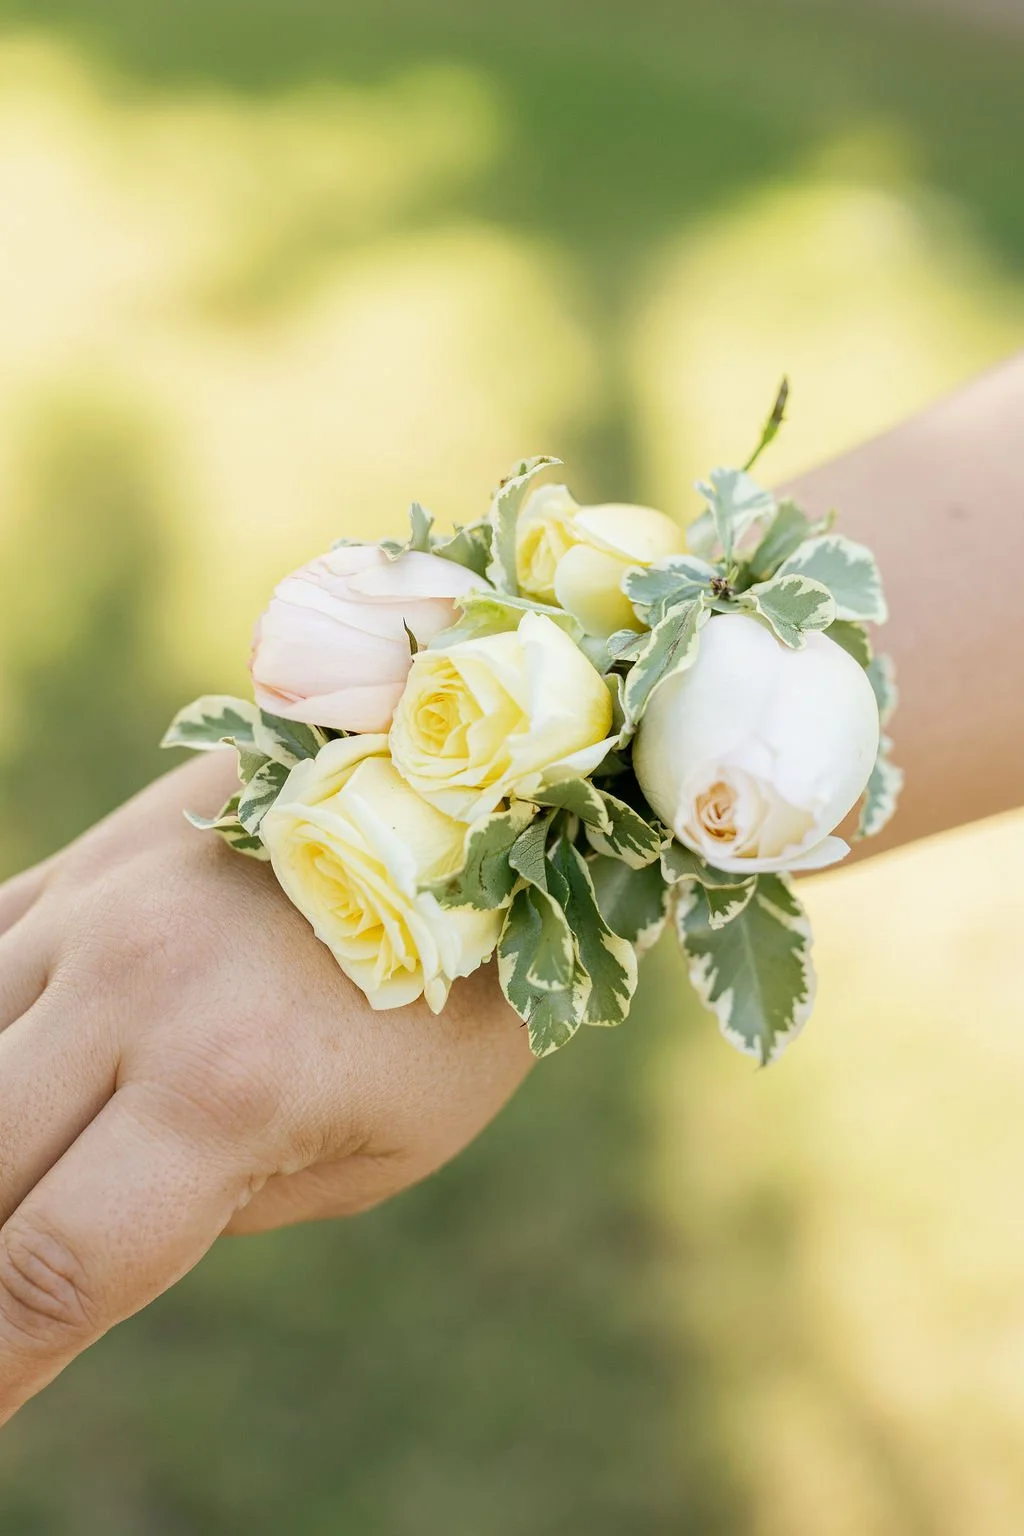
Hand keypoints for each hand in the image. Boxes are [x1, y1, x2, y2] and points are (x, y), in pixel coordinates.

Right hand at [0, 752, 531, 1424]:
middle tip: (21, 1302)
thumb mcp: (384, 1148)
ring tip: (39, 1180)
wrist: (465, 798)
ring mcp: (94, 917)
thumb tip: (107, 1231)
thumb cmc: (450, 994)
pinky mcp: (83, 871)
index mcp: (228, 1090)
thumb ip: (227, 1207)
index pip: (54, 1270)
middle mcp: (134, 994)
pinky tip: (24, 1084)